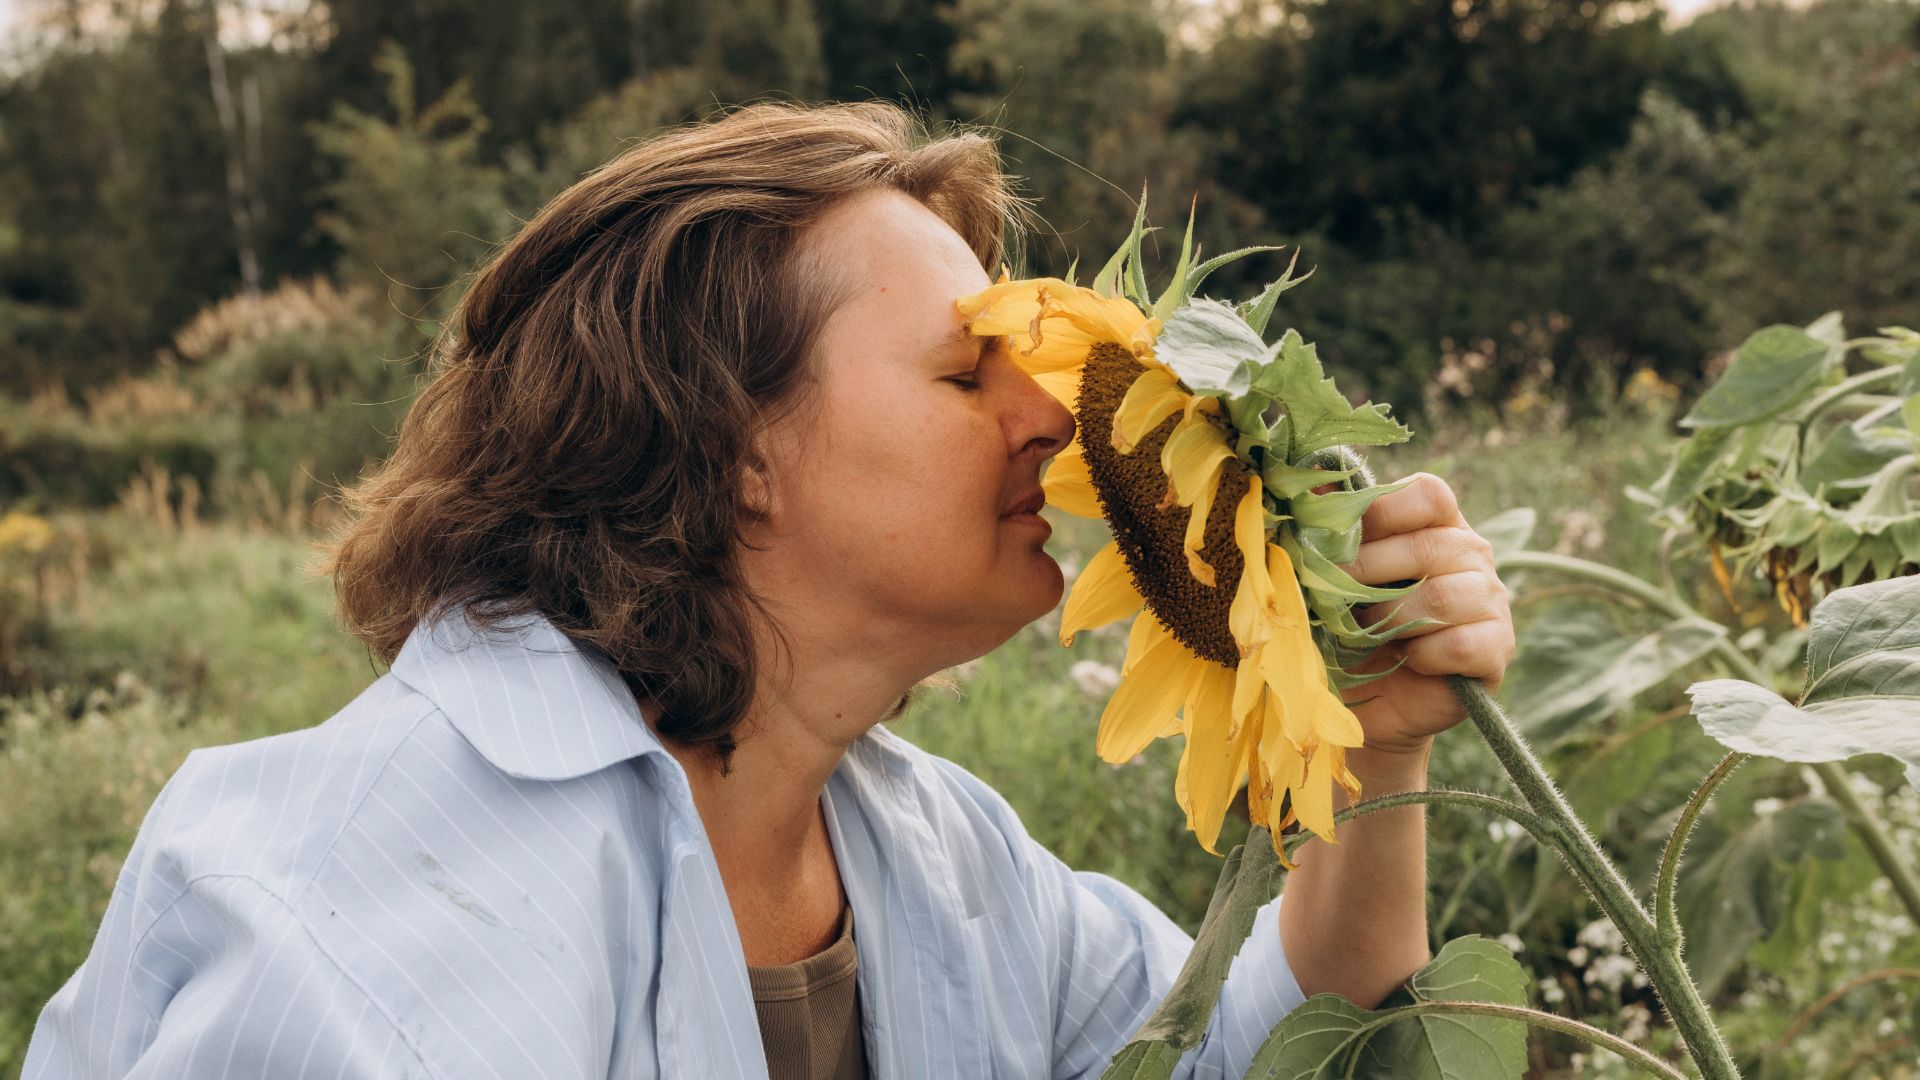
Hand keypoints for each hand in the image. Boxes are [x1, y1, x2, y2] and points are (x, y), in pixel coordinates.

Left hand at [1335, 473, 1515, 756]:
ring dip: (1393, 620)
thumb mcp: (1330, 577)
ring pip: (1446, 596)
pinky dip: (1424, 656)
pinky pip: (1461, 644)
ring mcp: (1492, 601)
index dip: (1386, 509)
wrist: (1365, 702)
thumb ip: (1327, 527)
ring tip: (1372, 635)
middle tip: (1337, 601)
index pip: (1429, 493)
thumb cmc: (1347, 630)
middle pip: (1433, 545)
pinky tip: (1410, 661)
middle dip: (1370, 574)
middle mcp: (1471, 555)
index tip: (1344, 539)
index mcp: (1435, 524)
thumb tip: (1309, 478)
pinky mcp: (1496, 650)